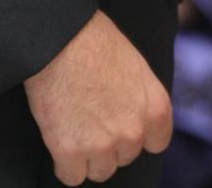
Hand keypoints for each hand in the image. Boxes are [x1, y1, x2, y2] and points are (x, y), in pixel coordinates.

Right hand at [23, 11, 171, 185]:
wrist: (56, 38)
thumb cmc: (90, 38)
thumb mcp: (132, 63)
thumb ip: (137, 94)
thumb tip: (126, 104)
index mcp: (155, 107)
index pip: (154, 143)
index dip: (134, 134)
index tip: (117, 125)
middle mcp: (134, 131)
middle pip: (123, 157)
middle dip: (107, 142)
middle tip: (87, 119)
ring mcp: (102, 144)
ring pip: (99, 170)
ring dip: (86, 156)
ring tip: (71, 130)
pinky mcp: (69, 149)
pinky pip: (70, 176)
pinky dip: (64, 165)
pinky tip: (58, 144)